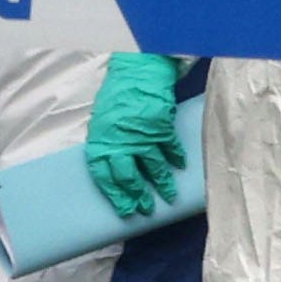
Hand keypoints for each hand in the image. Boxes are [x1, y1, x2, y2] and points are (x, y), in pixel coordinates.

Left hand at [87, 52, 190, 221]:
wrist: (137, 71)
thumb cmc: (117, 96)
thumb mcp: (103, 121)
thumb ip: (107, 145)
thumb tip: (114, 168)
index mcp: (100, 142)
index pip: (105, 177)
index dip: (116, 196)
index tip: (125, 210)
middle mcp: (119, 143)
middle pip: (129, 178)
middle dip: (139, 196)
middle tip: (147, 208)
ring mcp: (141, 136)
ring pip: (153, 168)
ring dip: (162, 185)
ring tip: (168, 197)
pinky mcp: (160, 127)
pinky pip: (170, 149)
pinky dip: (176, 159)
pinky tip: (179, 167)